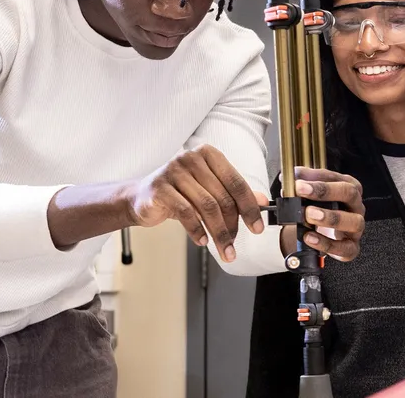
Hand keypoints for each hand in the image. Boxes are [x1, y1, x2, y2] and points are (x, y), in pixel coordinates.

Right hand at [129, 144, 266, 262]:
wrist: (141, 198)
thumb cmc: (180, 193)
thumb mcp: (209, 190)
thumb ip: (235, 194)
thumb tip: (262, 201)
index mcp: (208, 154)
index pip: (236, 182)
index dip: (250, 207)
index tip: (258, 228)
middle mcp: (192, 158)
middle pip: (222, 197)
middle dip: (232, 225)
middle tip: (235, 244)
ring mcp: (174, 171)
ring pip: (206, 206)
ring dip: (218, 233)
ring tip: (224, 249)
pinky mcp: (160, 188)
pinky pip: (186, 212)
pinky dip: (197, 230)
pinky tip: (202, 241)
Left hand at [280, 167, 364, 261]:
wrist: (325, 235)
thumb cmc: (322, 211)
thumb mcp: (314, 195)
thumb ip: (305, 183)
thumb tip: (293, 174)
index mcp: (349, 187)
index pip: (336, 177)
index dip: (316, 177)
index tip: (298, 180)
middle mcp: (356, 206)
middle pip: (349, 193)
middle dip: (324, 191)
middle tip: (301, 190)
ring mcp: (356, 227)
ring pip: (353, 221)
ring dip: (329, 217)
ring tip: (308, 214)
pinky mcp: (351, 247)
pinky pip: (344, 247)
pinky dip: (326, 243)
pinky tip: (309, 237)